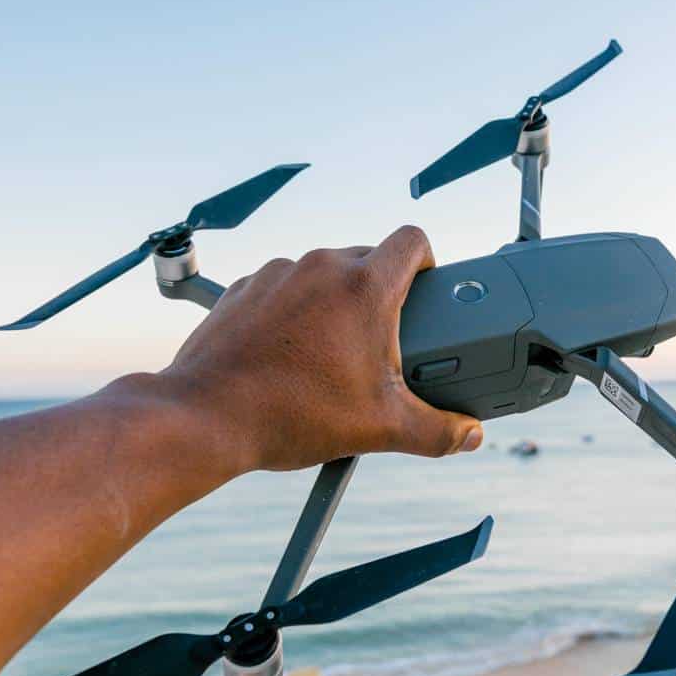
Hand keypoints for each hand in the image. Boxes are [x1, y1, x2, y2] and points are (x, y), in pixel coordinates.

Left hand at [154, 225, 483, 473]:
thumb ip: (436, 431)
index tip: (425, 291)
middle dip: (381, 294)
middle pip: (369, 259)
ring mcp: (278, 274)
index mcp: (364, 288)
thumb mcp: (380, 429)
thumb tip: (468, 435)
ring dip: (335, 302)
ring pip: (323, 273)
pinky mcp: (244, 288)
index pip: (413, 240)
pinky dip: (293, 311)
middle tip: (382, 342)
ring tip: (332, 353)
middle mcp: (321, 267)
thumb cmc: (292, 415)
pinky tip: (290, 353)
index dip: (428, 262)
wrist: (207, 416)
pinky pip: (283, 287)